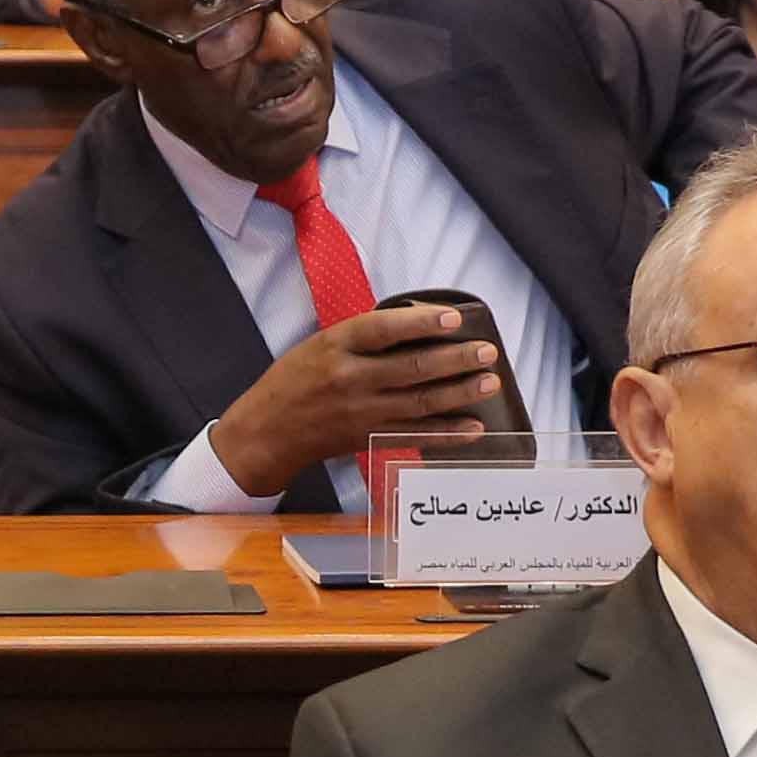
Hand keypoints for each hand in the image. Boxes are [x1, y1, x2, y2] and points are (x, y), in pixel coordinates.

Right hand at [207, 303, 508, 498]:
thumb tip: (418, 323)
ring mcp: (359, 412)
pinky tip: (474, 428)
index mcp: (335, 345)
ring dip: (460, 393)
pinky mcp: (367, 438)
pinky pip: (415, 435)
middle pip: (411, 368)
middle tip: (488, 351)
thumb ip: (363, 336)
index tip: (454, 319)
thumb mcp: (320, 344)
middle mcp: (348, 378)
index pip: (384, 329)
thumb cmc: (295, 380)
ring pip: (420, 403)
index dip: (422, 323)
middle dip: (456, 359)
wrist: (267, 432)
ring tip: (489, 381)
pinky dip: (447, 434)